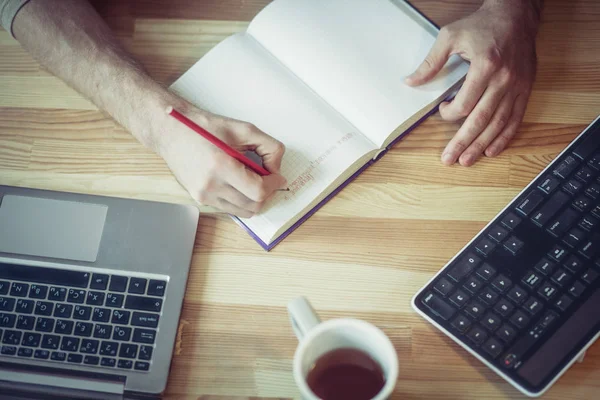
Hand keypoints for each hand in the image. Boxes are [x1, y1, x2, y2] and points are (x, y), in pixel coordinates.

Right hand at [157, 103, 286, 217]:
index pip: (258, 191)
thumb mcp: (243, 129)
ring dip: (254, 200)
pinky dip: (240, 200)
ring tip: (254, 182)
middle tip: (268, 179)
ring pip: (242, 211)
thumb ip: (269, 147)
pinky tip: (239, 185)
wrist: (172, 131)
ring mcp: (203, 195)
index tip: (278, 178)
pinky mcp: (199, 198)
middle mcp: (210, 185)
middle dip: (266, 194)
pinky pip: (229, 208)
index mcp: (221, 165)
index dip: (273, 185)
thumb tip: (276, 169)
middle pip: (253, 205)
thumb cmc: (205, 127)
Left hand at [405, 0, 540, 165]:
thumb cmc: (482, 25)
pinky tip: (492, 150)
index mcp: (485, 66)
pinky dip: (505, 136)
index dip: (449, 113)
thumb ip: (431, 62)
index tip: (442, 110)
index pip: (464, 103)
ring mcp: (517, 86)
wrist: (516, 15)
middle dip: (463, 142)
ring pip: (498, 123)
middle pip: (480, 119)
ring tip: (468, 160)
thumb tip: (411, 81)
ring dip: (482, 145)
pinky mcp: (525, 88)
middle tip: (450, 159)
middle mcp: (503, 79)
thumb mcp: (450, 36)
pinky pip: (516, 118)